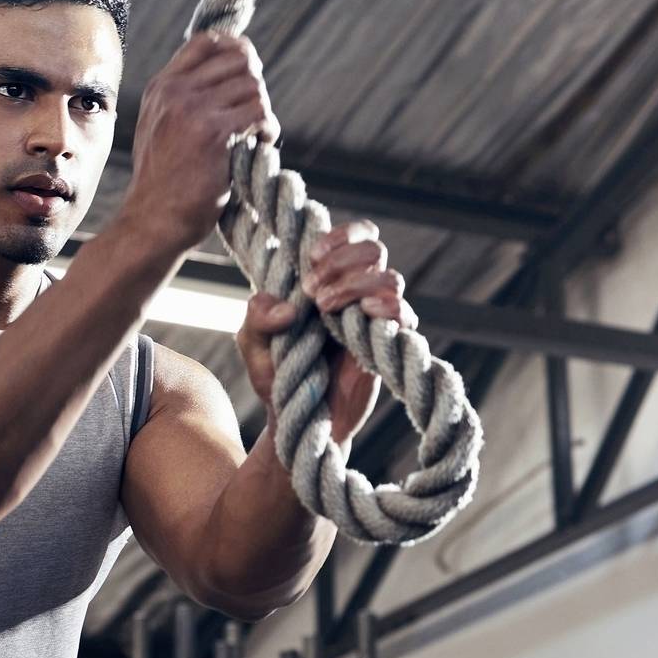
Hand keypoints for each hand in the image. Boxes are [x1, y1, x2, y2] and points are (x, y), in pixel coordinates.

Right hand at [118, 30, 277, 252]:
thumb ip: (182, 101)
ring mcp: (192, 110)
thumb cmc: (163, 184)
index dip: (236, 49)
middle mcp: (174, 91)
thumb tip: (227, 79)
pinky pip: (259, 113)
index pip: (206, 41)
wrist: (152, 221)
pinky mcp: (213, 133)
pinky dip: (268, 130)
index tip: (248, 72)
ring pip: (253, 84)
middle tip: (255, 112)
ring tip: (256, 134)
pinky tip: (260, 146)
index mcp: (162, 87)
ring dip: (263, 109)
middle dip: (255, 83)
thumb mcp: (160, 128)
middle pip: (238, 57)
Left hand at [236, 219, 409, 444]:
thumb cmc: (277, 376)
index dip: (340, 237)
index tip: (312, 258)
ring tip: (325, 309)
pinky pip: (404, 315)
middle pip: (374, 250)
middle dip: (343, 261)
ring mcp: (374, 319)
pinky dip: (388, 307)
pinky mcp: (387, 345)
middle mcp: (356, 293)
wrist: (297, 420)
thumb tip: (287, 308)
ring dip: (357, 284)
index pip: (354, 237)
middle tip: (313, 291)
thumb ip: (257, 318)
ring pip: (391, 278)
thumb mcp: (253, 345)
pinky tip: (363, 313)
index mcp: (328, 280)